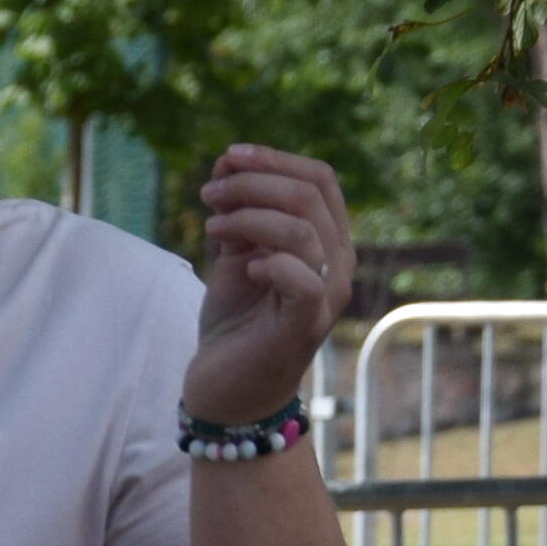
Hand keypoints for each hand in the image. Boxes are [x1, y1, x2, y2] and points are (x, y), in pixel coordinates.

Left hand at [184, 145, 354, 430]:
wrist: (226, 389)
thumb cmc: (236, 322)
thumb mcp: (234, 254)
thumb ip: (238, 211)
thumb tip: (227, 160)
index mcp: (328, 241)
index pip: (320, 179)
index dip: (275, 158)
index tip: (228, 156)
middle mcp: (339, 265)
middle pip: (310, 195)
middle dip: (252, 184)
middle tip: (207, 195)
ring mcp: (327, 296)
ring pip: (303, 229)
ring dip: (247, 218)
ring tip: (211, 228)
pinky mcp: (307, 326)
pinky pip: (302, 277)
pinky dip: (268, 262)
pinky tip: (243, 267)